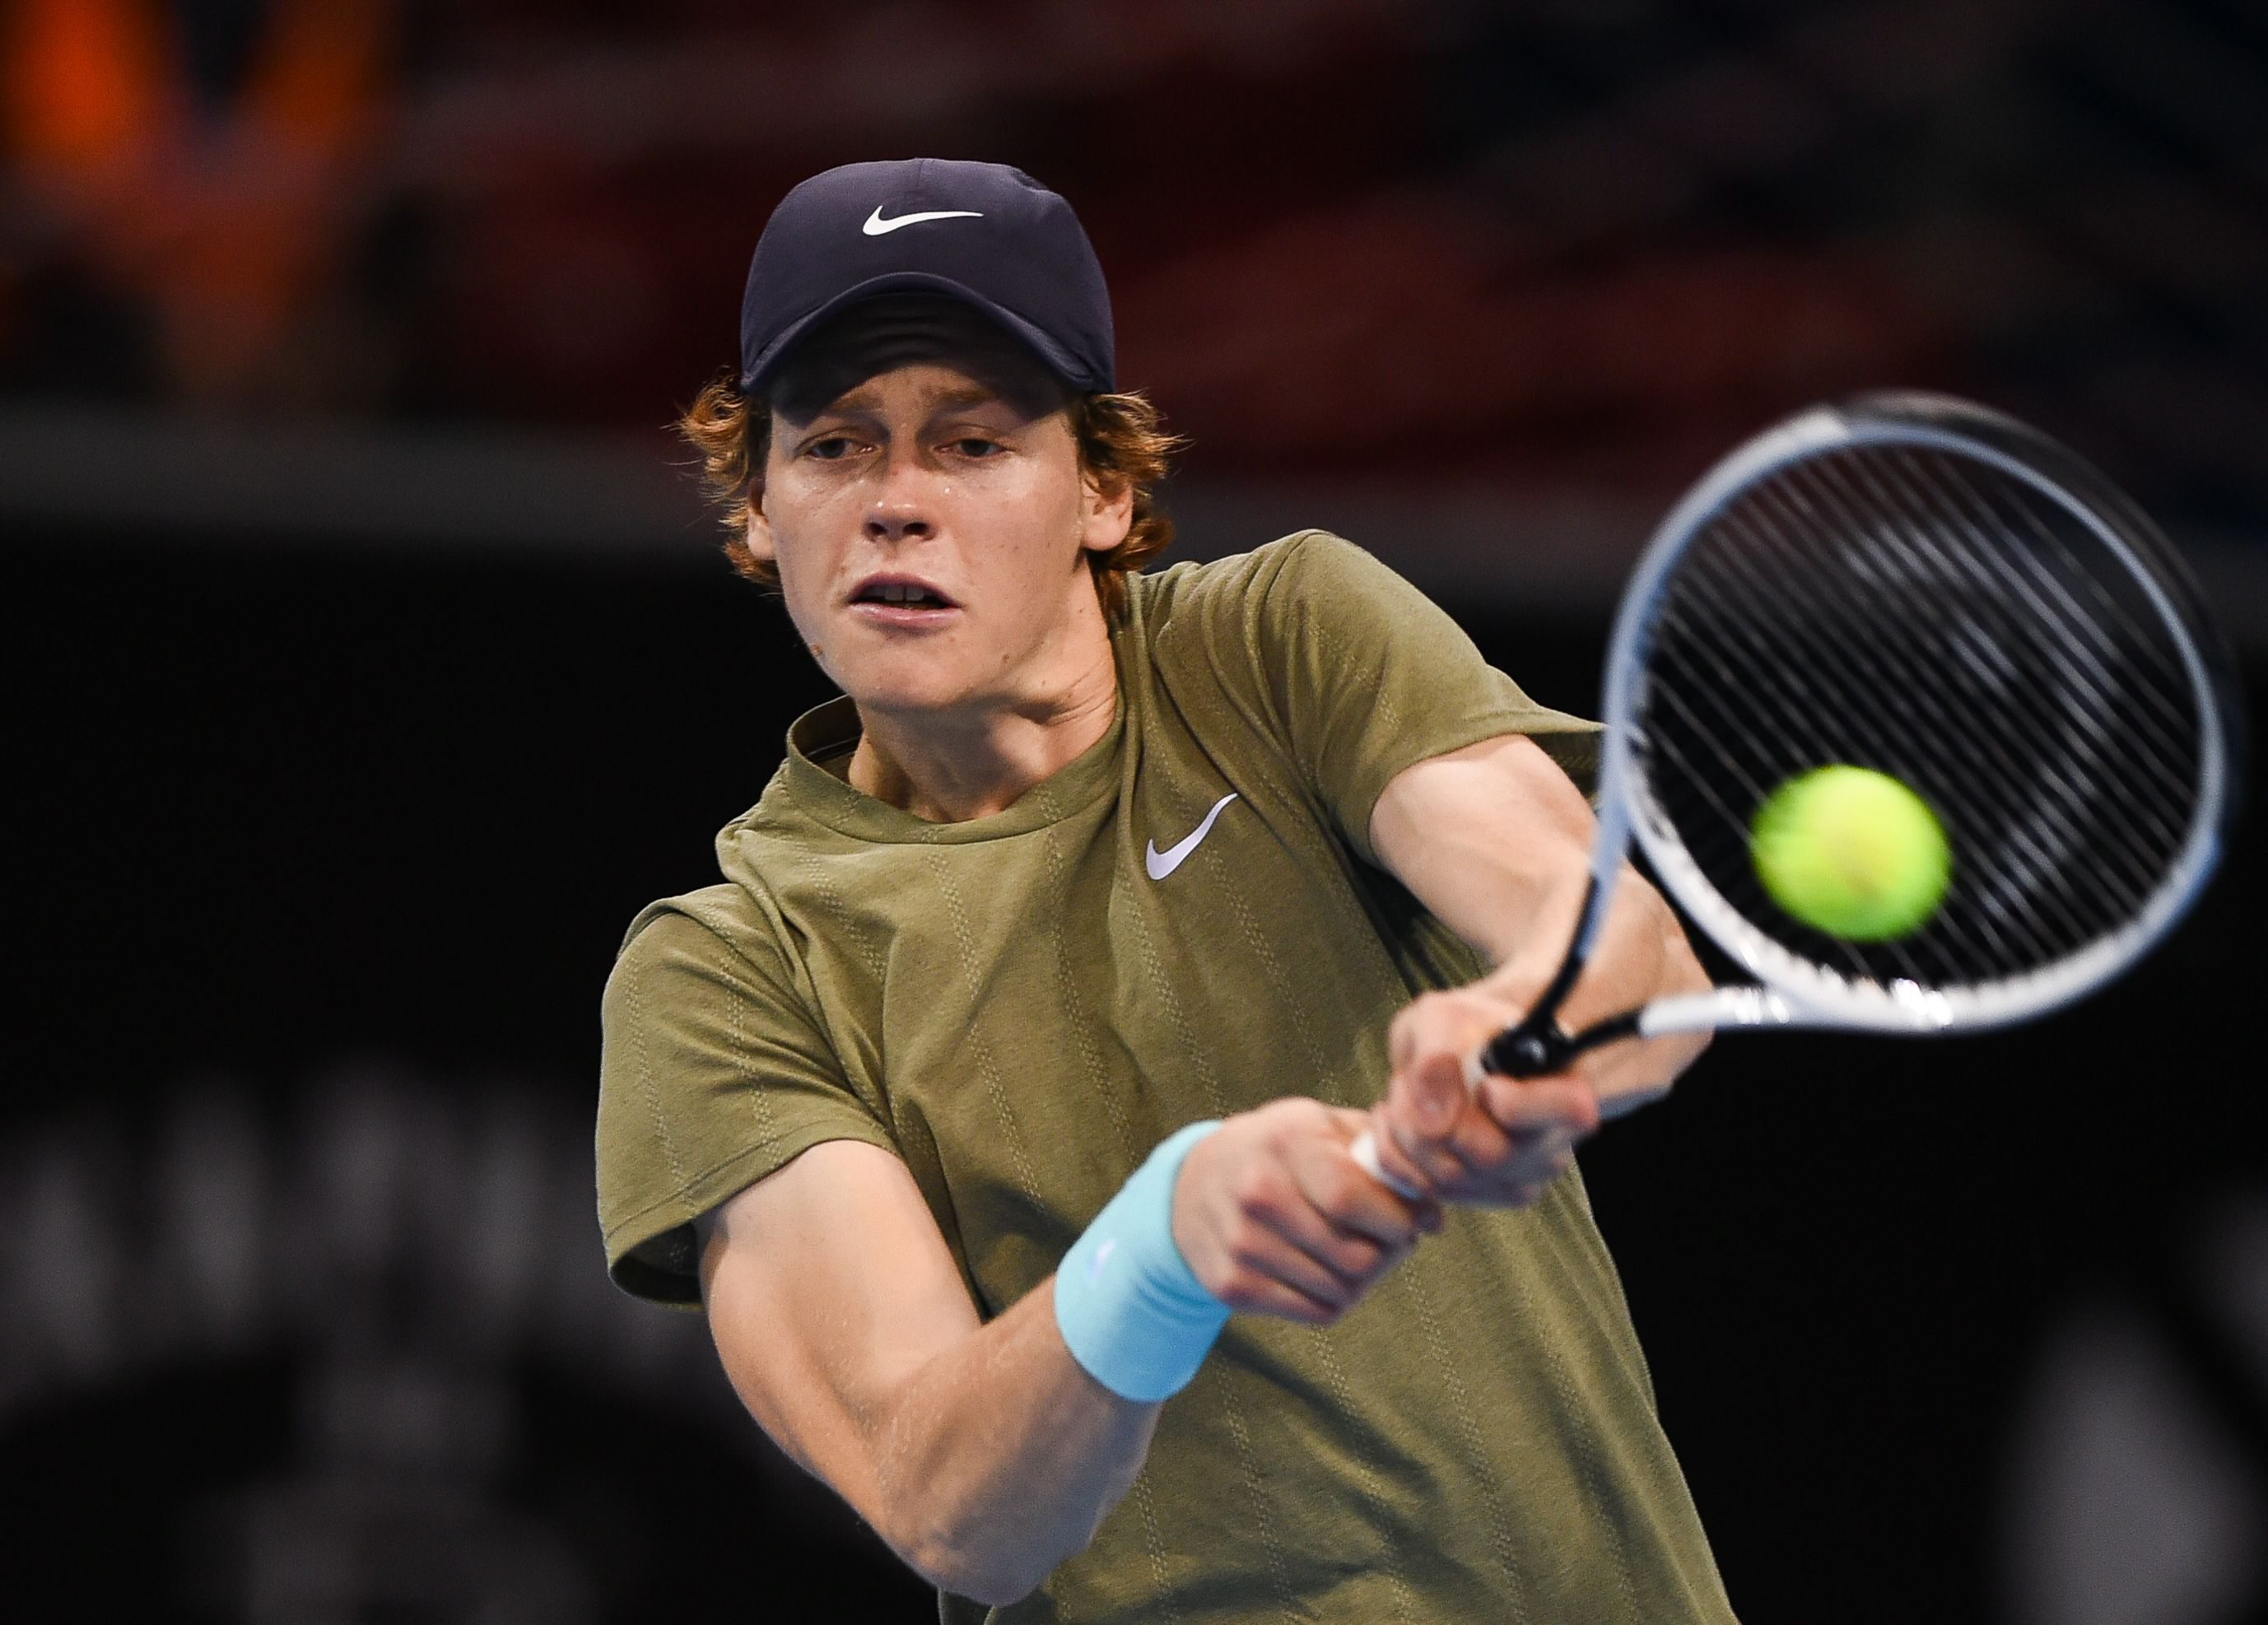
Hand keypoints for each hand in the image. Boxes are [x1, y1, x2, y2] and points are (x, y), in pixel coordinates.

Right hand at [1171, 1099, 1440, 1325]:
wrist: (1193, 1185)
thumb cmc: (1280, 1152)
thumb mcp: (1323, 1127)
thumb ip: (1382, 1155)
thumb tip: (1434, 1215)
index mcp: (1286, 1141)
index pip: (1352, 1199)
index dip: (1398, 1220)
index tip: (1417, 1221)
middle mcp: (1256, 1192)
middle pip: (1355, 1256)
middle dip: (1391, 1254)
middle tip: (1392, 1241)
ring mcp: (1240, 1243)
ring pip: (1341, 1290)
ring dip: (1366, 1280)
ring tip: (1360, 1253)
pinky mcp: (1231, 1285)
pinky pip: (1316, 1312)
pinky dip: (1337, 1299)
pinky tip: (1329, 1272)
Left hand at [1366, 984, 1601, 1206]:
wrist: (1453, 1052)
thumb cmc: (1463, 1030)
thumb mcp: (1445, 1017)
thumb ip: (1440, 1054)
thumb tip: (1437, 1121)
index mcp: (1567, 1087)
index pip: (1571, 1112)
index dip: (1516, 1103)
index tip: (1487, 1083)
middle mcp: (1554, 1142)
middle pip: (1492, 1156)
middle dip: (1433, 1114)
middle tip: (1414, 1078)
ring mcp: (1521, 1178)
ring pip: (1451, 1177)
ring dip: (1408, 1130)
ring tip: (1406, 1093)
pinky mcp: (1483, 1196)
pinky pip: (1426, 1190)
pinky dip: (1398, 1154)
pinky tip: (1399, 1121)